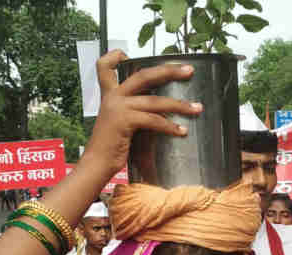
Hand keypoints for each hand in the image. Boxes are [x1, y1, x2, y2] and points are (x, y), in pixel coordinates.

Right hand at [82, 50, 202, 177]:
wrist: (95, 165)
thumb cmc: (109, 148)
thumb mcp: (118, 123)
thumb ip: (131, 111)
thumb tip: (159, 109)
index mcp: (109, 95)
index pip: (104, 66)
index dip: (115, 56)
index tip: (126, 54)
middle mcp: (112, 97)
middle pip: (144, 75)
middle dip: (169, 71)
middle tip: (189, 71)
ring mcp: (117, 108)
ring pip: (155, 101)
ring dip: (179, 105)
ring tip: (197, 108)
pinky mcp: (124, 121)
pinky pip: (153, 120)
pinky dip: (170, 126)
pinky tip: (182, 131)